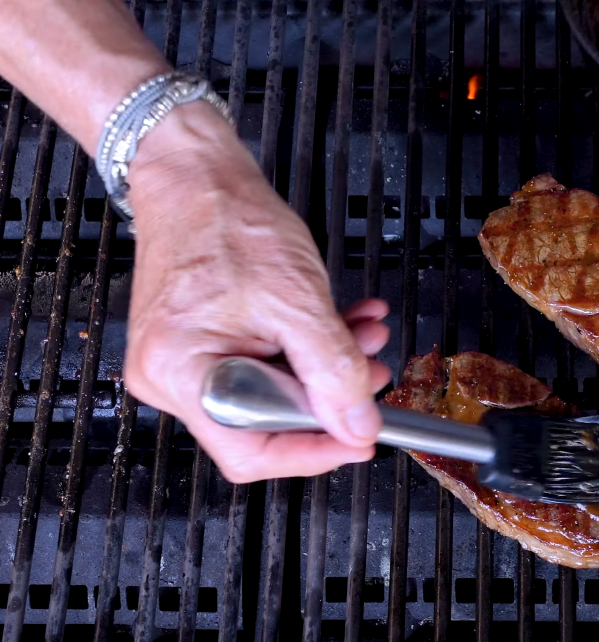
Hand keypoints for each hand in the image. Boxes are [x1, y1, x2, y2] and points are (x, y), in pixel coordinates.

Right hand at [121, 102, 390, 482]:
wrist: (197, 176)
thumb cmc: (229, 223)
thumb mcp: (299, 303)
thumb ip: (334, 372)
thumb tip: (358, 426)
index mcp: (181, 375)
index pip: (252, 452)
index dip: (315, 451)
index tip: (360, 438)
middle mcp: (170, 378)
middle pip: (265, 423)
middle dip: (330, 397)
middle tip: (372, 374)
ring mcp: (186, 361)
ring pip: (273, 389)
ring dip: (327, 366)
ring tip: (364, 335)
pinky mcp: (204, 342)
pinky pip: (263, 363)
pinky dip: (307, 346)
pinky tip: (343, 321)